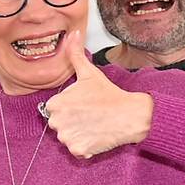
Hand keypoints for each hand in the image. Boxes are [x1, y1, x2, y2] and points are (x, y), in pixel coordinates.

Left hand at [44, 44, 152, 158]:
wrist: (131, 115)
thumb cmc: (109, 94)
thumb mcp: (89, 73)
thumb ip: (75, 54)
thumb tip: (73, 33)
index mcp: (54, 103)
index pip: (53, 109)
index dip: (69, 107)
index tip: (83, 105)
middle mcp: (56, 121)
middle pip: (59, 125)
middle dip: (72, 122)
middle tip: (90, 114)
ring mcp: (66, 137)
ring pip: (67, 138)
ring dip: (78, 134)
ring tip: (94, 124)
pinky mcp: (77, 150)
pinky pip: (76, 151)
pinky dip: (85, 147)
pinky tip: (96, 136)